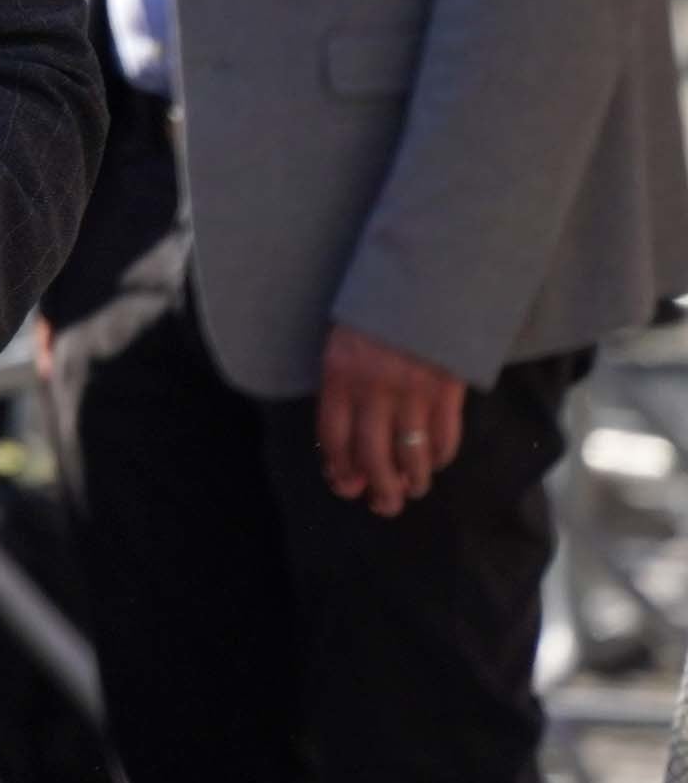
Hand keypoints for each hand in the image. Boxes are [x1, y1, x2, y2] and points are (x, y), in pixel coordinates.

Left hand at [316, 324, 467, 516]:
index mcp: (340, 373)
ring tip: (412, 490)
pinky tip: (435, 462)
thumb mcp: (343, 339)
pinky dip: (440, 457)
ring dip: (412, 481)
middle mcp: (374, 388)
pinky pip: (444, 437)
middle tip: (383, 505)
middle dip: (378, 489)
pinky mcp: (449, 391)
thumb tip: (348, 433)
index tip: (344, 484)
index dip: (339, 467)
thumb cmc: (377, 309)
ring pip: (411, 455)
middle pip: (372, 456)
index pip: (333, 435)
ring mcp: (414, 392)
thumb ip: (343, 382)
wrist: (426, 277)